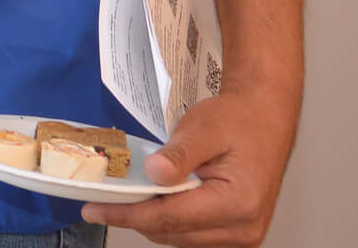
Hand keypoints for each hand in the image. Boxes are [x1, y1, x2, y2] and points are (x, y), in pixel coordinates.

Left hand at [82, 86, 296, 245]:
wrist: (264, 121)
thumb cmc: (236, 121)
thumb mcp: (203, 128)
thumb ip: (179, 154)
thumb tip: (153, 173)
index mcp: (238, 203)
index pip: (171, 218)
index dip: (128, 214)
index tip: (93, 209)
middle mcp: (244, 228)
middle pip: (173, 233)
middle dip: (133, 218)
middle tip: (98, 202)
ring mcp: (242, 236)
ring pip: (179, 238)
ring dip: (149, 221)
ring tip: (120, 200)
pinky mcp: (235, 233)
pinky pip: (191, 235)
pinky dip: (167, 221)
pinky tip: (149, 201)